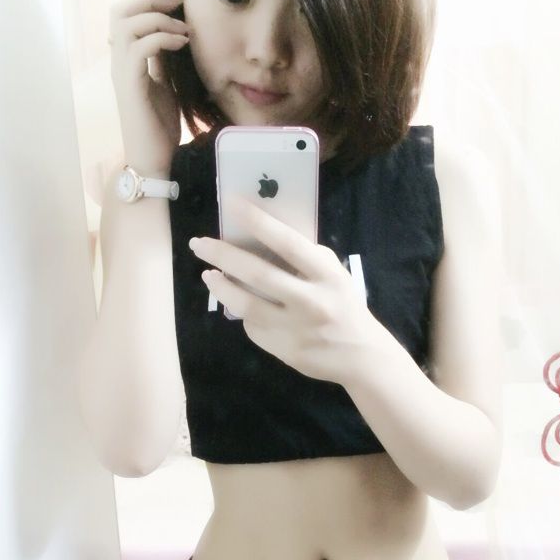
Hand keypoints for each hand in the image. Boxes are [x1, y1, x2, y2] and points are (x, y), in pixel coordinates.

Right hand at [109, 0, 189, 176]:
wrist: (153, 158)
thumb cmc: (158, 127)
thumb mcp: (163, 87)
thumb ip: (161, 63)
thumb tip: (169, 39)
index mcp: (126, 61)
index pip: (125, 17)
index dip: (149, 2)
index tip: (178, 3)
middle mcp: (119, 63)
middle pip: (120, 12)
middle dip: (150, 0)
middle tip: (179, 4)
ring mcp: (122, 74)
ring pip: (127, 25)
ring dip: (159, 20)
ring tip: (184, 31)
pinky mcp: (131, 86)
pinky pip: (140, 48)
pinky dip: (162, 39)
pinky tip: (181, 44)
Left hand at [188, 198, 384, 384]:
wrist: (360, 355)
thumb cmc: (344, 305)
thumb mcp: (334, 275)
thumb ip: (306, 258)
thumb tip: (264, 238)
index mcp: (327, 275)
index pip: (287, 243)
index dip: (257, 222)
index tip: (231, 204)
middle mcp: (311, 301)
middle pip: (258, 274)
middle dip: (223, 255)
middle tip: (199, 244)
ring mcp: (296, 329)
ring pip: (246, 305)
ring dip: (221, 287)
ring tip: (208, 274)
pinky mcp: (284, 350)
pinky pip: (254, 327)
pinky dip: (244, 314)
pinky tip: (240, 304)